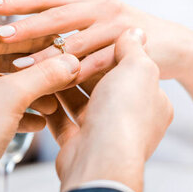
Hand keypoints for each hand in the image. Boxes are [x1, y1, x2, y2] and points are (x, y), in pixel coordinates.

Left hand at [0, 0, 192, 84]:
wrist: (175, 44)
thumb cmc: (123, 34)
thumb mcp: (95, 19)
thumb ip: (67, 22)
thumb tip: (22, 32)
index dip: (17, 2)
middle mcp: (100, 6)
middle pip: (54, 16)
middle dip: (25, 27)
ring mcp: (116, 26)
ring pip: (73, 43)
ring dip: (44, 56)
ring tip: (16, 67)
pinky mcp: (129, 48)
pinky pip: (96, 65)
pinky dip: (74, 75)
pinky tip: (54, 84)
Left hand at [0, 27, 79, 191]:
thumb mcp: (11, 99)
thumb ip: (43, 75)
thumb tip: (68, 61)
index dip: (32, 37)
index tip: (57, 41)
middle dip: (32, 71)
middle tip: (59, 70)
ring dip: (26, 93)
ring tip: (52, 102)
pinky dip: (13, 111)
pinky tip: (37, 123)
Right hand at [46, 29, 173, 191]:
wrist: (102, 159)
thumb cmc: (125, 113)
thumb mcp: (138, 68)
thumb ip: (134, 48)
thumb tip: (135, 32)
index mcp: (154, 102)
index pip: (130, 70)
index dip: (108, 53)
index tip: (88, 39)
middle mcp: (130, 119)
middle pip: (102, 85)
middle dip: (81, 69)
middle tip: (60, 51)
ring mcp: (104, 134)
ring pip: (80, 102)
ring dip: (62, 85)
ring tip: (45, 65)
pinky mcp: (79, 144)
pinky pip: (62, 120)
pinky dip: (51, 105)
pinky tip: (39, 90)